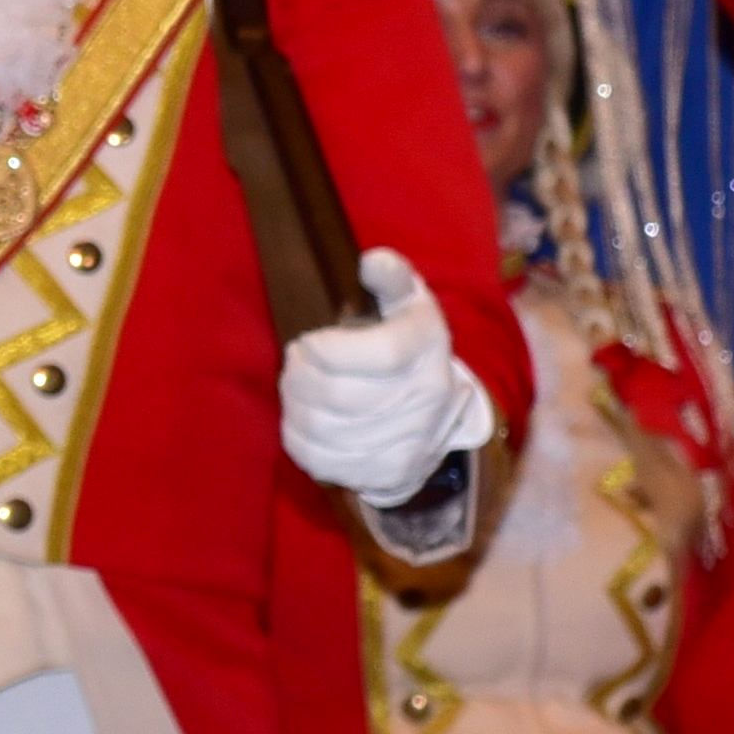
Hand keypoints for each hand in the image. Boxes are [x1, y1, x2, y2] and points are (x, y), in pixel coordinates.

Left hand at [279, 247, 498, 505]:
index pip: (377, 354)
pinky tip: (303, 419)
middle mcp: (423, 401)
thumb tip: (372, 260)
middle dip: (300, 375)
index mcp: (427, 353)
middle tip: (293, 363)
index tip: (308, 342)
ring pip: (324, 429)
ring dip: (296, 405)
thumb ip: (392, 278)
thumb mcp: (410, 305)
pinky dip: (299, 437)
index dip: (327, 349)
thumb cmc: (410, 349)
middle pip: (340, 395)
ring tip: (296, 387)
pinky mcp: (385, 473)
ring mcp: (406, 443)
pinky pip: (322, 459)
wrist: (439, 418)